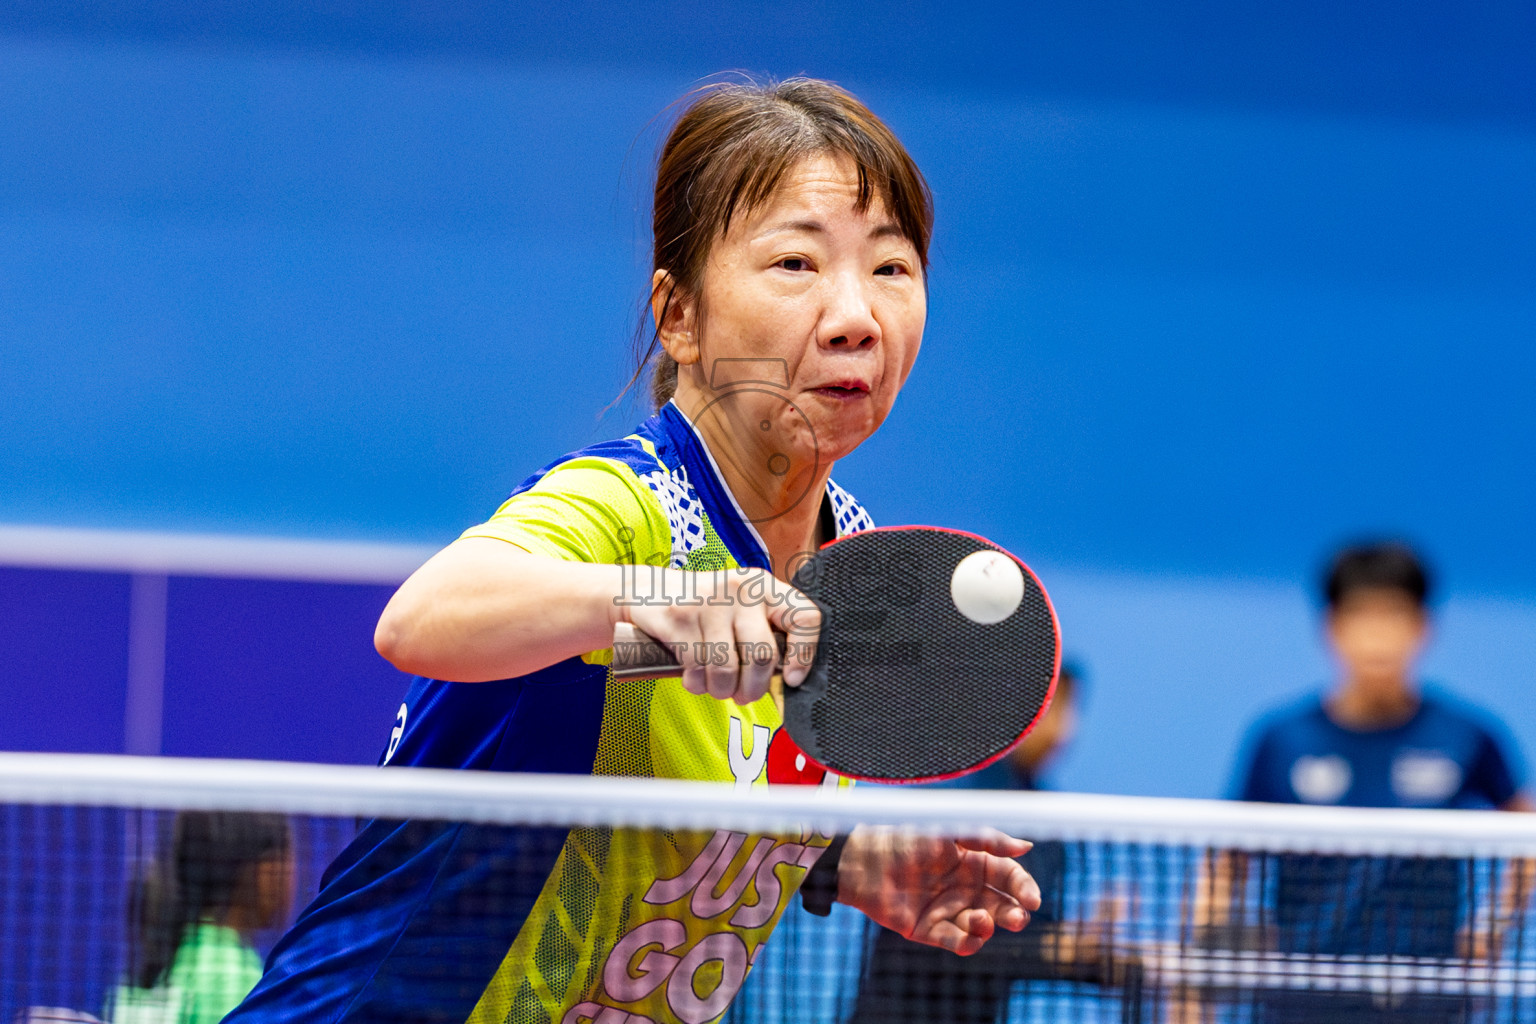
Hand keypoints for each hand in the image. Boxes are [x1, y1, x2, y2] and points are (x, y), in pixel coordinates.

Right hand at [622, 567, 820, 704]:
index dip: (805, 653)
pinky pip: (697, 668)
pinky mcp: (680, 617)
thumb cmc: (703, 609)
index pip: (805, 616)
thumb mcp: (739, 609)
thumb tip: (785, 680)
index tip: (792, 679)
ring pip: (727, 669)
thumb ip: (763, 634)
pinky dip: (697, 684)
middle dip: (753, 688)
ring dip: (722, 690)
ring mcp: (709, 602)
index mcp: (764, 586)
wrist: (647, 591)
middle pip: (763, 655)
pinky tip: (694, 677)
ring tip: (717, 687)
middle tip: (744, 695)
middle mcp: (741, 589)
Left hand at [835, 825, 1040, 955]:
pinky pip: (958, 942)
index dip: (1024, 888)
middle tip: (1019, 916)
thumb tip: (1026, 846)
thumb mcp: (949, 831)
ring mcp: (949, 910)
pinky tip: (972, 931)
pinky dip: (970, 941)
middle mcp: (965, 888)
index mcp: (974, 862)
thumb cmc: (907, 837)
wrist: (865, 859)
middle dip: (1015, 914)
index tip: (1033, 899)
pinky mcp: (930, 930)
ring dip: (990, 926)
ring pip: (983, 928)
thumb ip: (987, 839)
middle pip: (1002, 906)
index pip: (1010, 878)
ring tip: (982, 917)